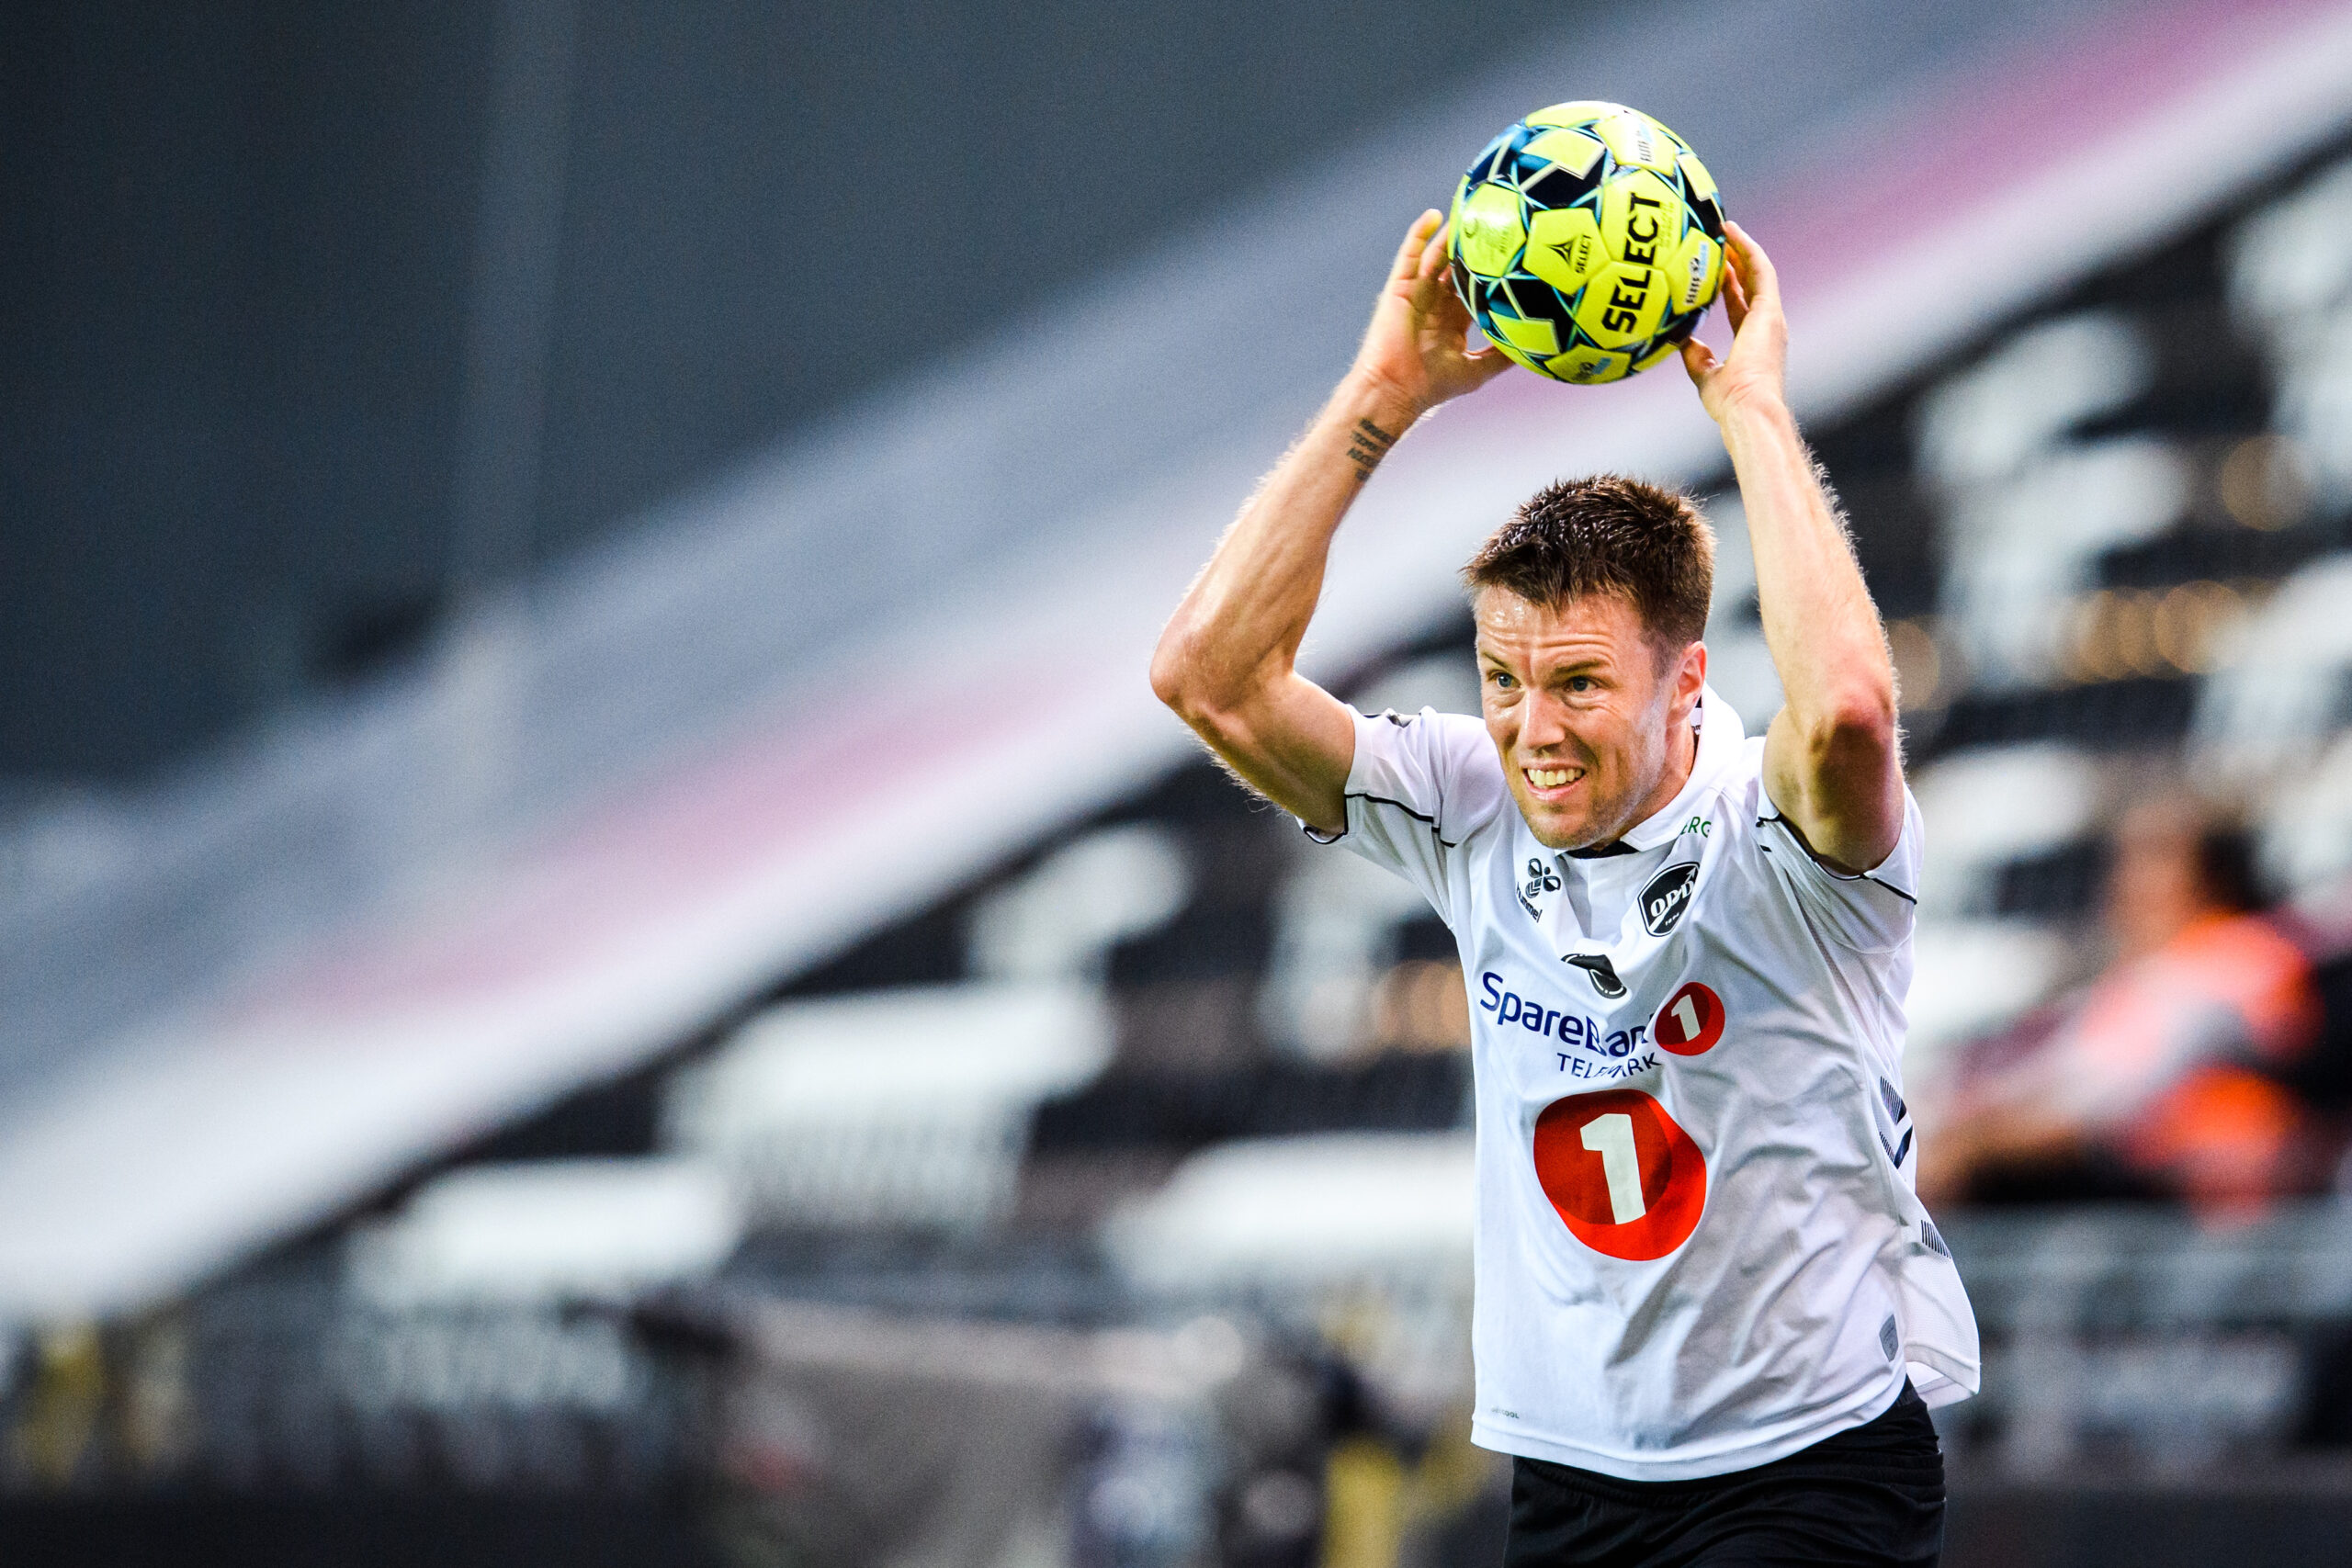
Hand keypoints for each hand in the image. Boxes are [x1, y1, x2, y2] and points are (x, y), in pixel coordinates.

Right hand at [1349, 210, 1515, 417]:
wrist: (1397, 391)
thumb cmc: (1432, 386)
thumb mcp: (1477, 370)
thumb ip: (1501, 356)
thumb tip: (1533, 348)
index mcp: (1452, 320)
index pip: (1475, 287)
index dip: (1491, 271)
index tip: (1512, 254)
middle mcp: (1435, 303)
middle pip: (1457, 267)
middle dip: (1474, 247)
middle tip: (1496, 222)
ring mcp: (1417, 293)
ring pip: (1436, 255)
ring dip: (1451, 235)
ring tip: (1471, 211)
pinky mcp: (1400, 288)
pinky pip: (1409, 255)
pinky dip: (1419, 234)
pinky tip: (1435, 215)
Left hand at [1679, 221, 1787, 423]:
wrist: (1747, 408)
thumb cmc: (1729, 402)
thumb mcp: (1705, 375)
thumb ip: (1696, 357)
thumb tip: (1683, 340)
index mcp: (1751, 340)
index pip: (1738, 305)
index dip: (1727, 285)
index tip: (1712, 270)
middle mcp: (1765, 325)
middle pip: (1751, 283)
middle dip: (1736, 261)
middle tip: (1717, 240)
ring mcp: (1770, 316)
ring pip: (1758, 271)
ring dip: (1742, 248)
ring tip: (1725, 228)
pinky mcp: (1770, 309)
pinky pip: (1761, 269)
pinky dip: (1748, 249)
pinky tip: (1732, 233)